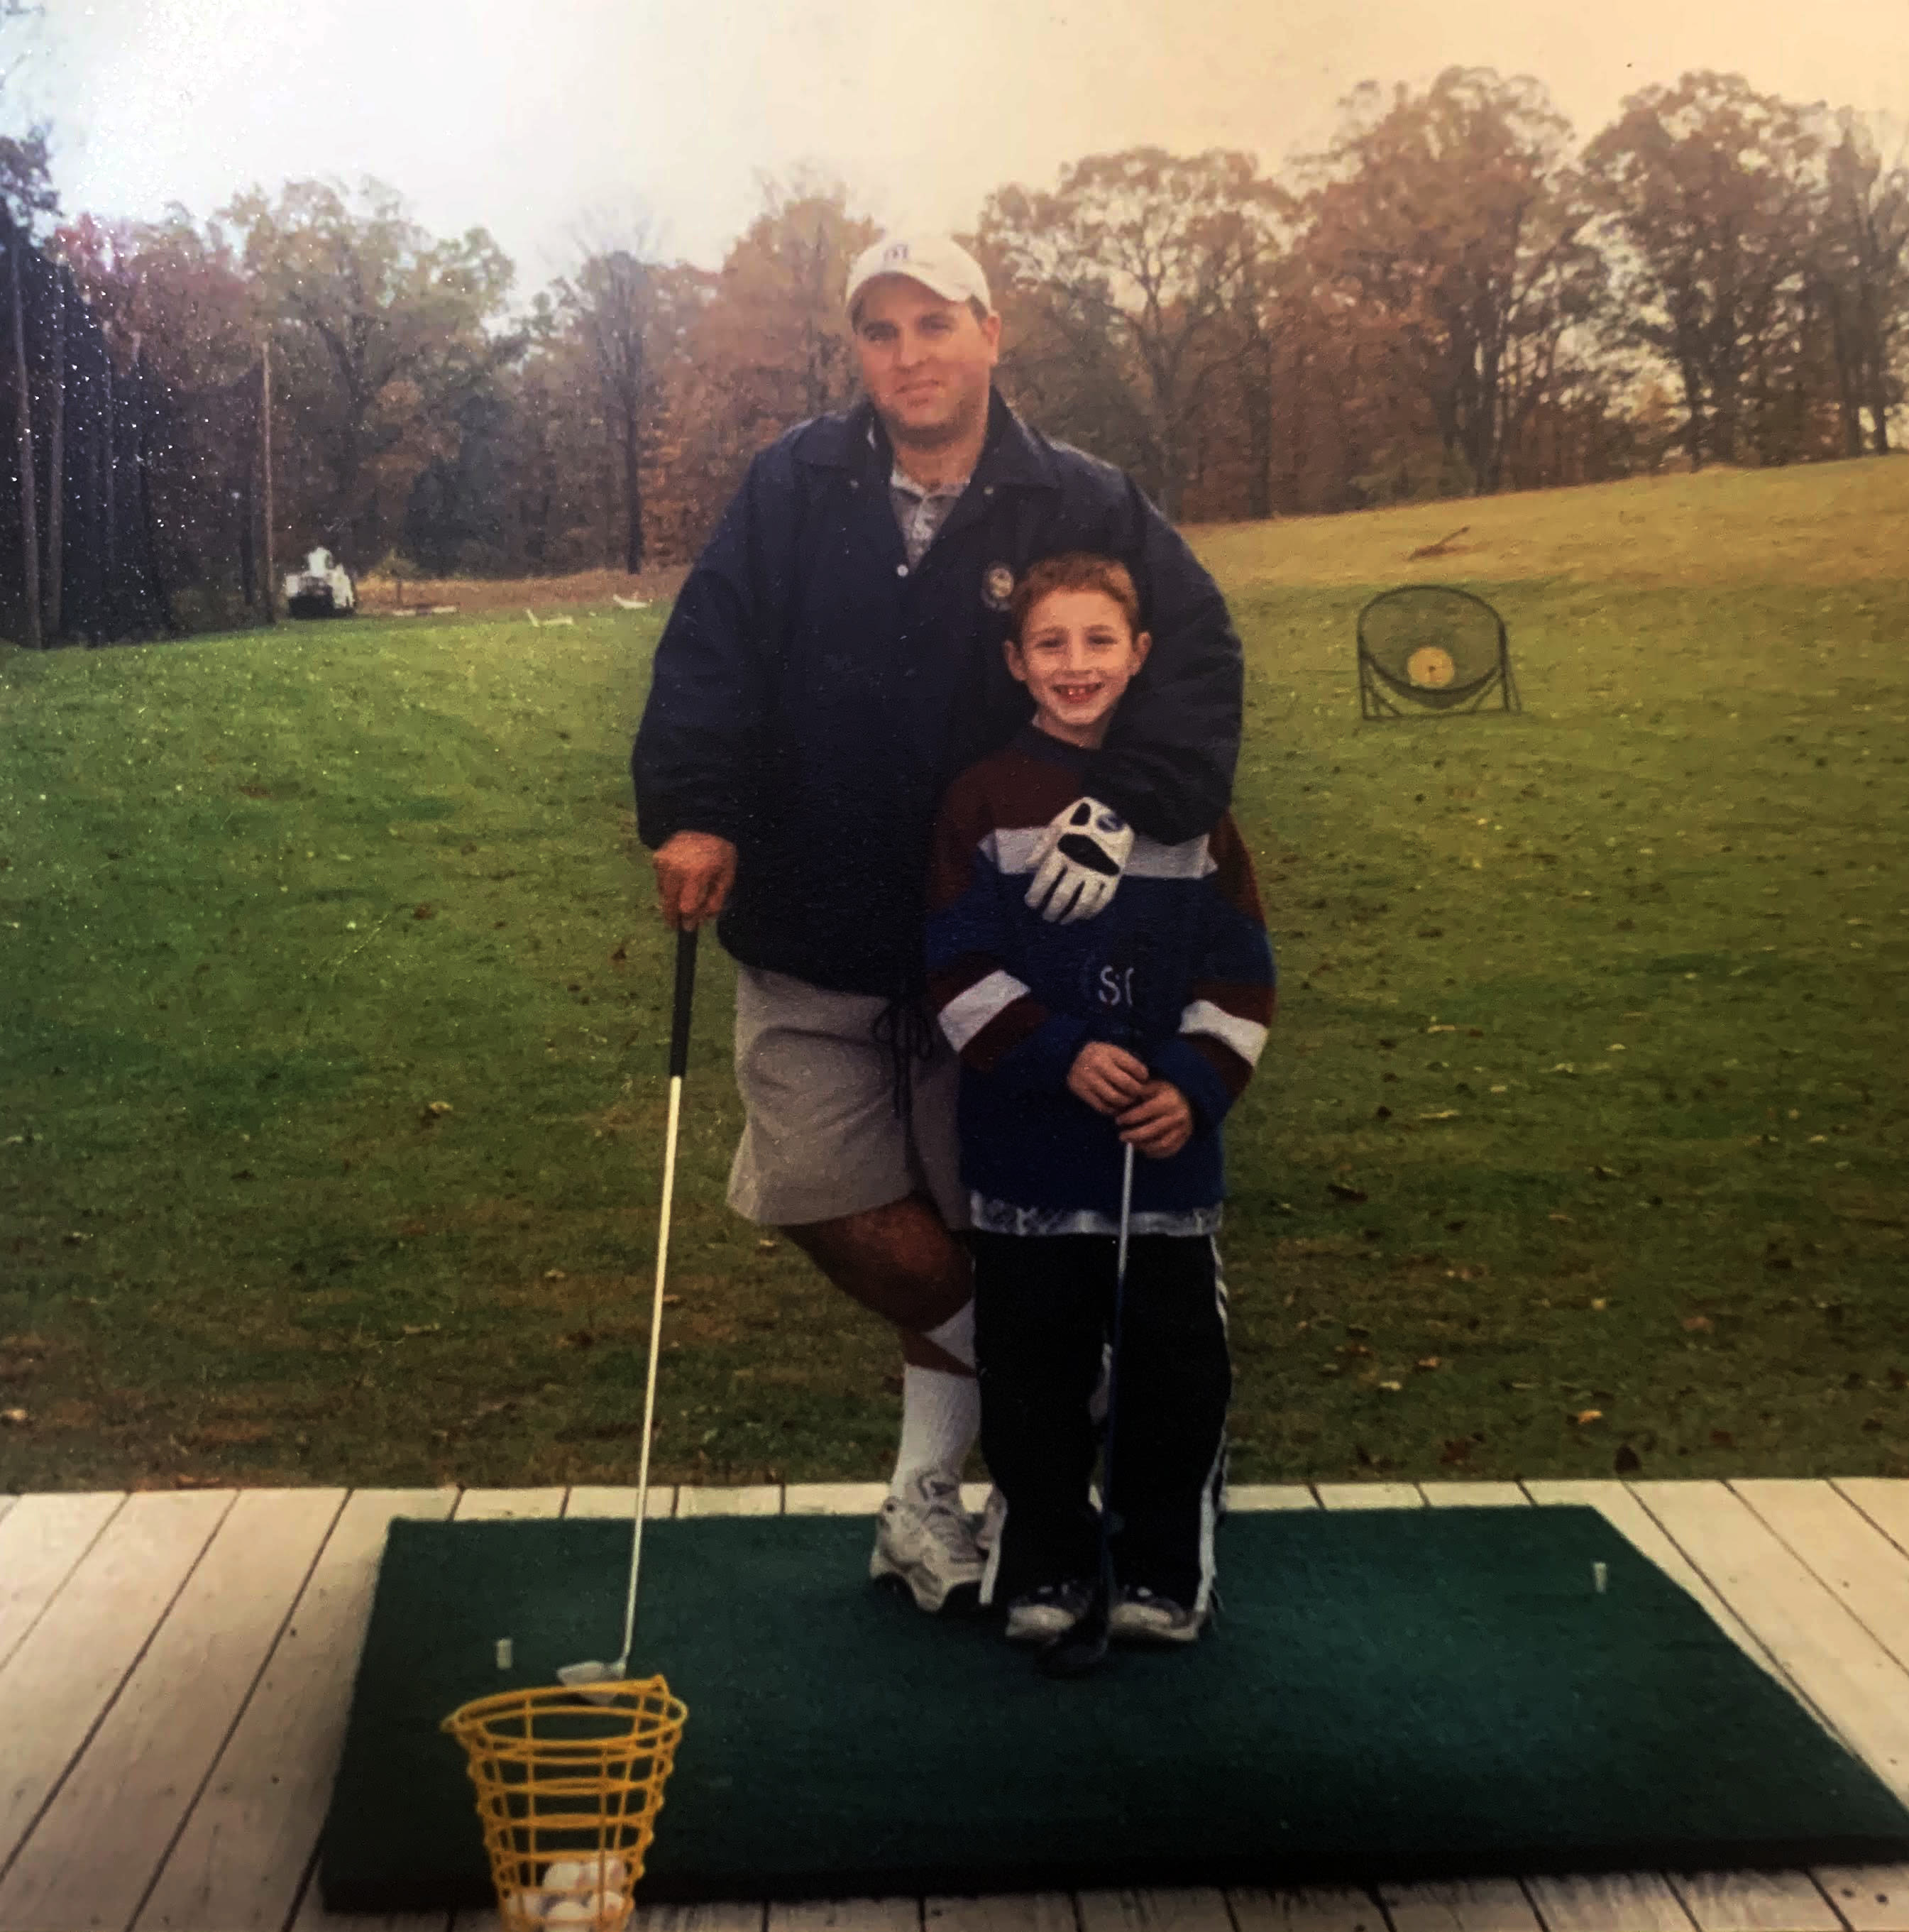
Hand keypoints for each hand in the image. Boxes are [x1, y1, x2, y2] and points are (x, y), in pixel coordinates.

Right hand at [652, 831, 736, 930]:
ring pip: (663, 894)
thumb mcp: (726, 876)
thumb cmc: (720, 851)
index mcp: (696, 873)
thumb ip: (715, 900)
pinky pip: (660, 881)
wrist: (704, 821)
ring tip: (681, 902)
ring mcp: (663, 863)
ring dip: (671, 902)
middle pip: (669, 904)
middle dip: (674, 917)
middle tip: (678, 924)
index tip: (690, 928)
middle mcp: (675, 869)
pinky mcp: (657, 859)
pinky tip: (678, 884)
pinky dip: (668, 887)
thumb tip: (701, 920)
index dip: (687, 920)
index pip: (686, 906)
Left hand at [1025, 797, 1133, 923]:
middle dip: (1051, 910)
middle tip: (1046, 917)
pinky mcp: (1114, 875)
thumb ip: (1041, 847)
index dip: (1035, 895)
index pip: (1045, 880)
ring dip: (1071, 915)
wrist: (1115, 809)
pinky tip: (1084, 915)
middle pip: (1062, 896)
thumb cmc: (1081, 817)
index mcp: (1062, 851)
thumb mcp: (1056, 825)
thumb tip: (1028, 867)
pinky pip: (1103, 900)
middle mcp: (1079, 865)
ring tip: (1063, 920)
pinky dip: (1093, 911)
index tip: (1031, 903)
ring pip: (1082, 903)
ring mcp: (1098, 872)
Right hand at [1068, 1041, 1149, 1115]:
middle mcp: (1098, 1065)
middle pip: (1126, 1085)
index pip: (1134, 1067)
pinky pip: (1102, 1107)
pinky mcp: (1082, 1092)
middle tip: (1139, 1093)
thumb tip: (1145, 1079)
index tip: (1144, 1079)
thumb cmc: (1097, 1054)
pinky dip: (1113, 1110)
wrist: (1068, 1057)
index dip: (1144, 1075)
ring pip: (1115, 1098)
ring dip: (1126, 1102)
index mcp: (1109, 1052)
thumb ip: (1127, 1062)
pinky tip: (1117, 1106)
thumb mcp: (1112, 1050)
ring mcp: (1089, 1080)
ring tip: (1128, 1100)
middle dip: (1137, 1091)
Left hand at [1118, 1081, 1193, 1158]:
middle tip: (1121, 1136)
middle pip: (1151, 1131)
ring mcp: (1182, 1129)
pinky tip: (1144, 1149)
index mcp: (1168, 1101)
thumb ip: (1139, 1091)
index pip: (1145, 1111)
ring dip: (1143, 1146)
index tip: (1118, 1120)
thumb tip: (1121, 1101)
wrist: (1189, 1102)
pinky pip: (1168, 1150)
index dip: (1129, 1117)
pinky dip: (1154, 1153)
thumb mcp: (1155, 1086)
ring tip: (1131, 1143)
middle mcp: (1177, 1116)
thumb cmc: (1166, 1093)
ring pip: (1160, 1144)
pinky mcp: (1184, 1139)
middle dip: (1133, 1135)